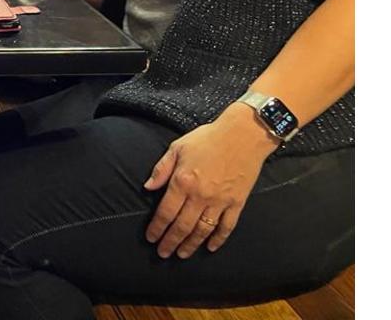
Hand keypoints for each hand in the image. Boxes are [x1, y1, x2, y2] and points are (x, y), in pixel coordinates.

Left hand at [143, 107, 279, 258]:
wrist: (243, 134)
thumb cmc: (208, 138)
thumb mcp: (178, 147)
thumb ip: (161, 169)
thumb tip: (148, 187)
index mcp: (183, 181)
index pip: (166, 212)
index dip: (157, 228)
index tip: (151, 238)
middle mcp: (200, 195)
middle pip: (182, 226)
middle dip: (170, 242)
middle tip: (163, 254)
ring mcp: (220, 201)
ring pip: (203, 231)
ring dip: (191, 245)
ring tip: (182, 254)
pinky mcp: (237, 203)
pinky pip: (226, 227)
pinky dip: (218, 239)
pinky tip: (210, 247)